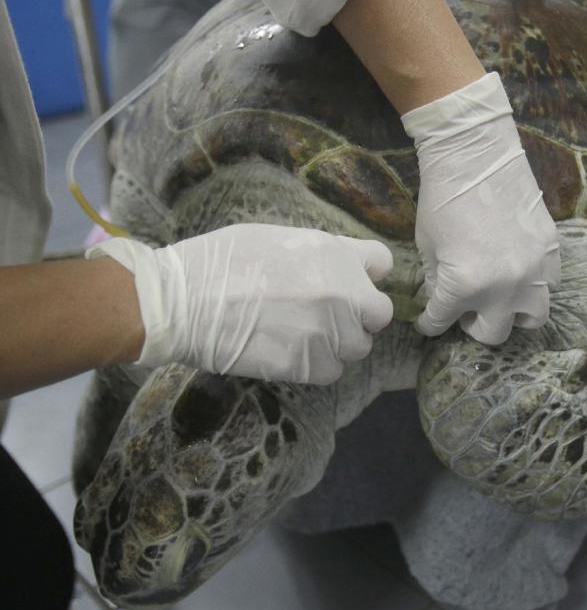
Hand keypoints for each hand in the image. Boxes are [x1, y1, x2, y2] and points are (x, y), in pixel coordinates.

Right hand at [88, 225, 393, 383]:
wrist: (183, 299)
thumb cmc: (220, 260)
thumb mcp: (278, 238)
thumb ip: (318, 254)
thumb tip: (334, 267)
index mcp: (334, 253)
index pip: (382, 262)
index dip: (367, 273)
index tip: (352, 281)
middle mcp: (342, 292)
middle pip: (378, 313)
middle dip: (359, 316)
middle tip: (329, 317)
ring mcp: (328, 330)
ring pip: (357, 347)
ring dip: (338, 345)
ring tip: (302, 337)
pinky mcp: (308, 364)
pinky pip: (332, 371)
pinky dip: (316, 367)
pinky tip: (291, 354)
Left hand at [402, 73, 560, 344]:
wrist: (477, 157)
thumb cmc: (442, 198)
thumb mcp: (427, 245)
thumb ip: (437, 282)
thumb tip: (442, 300)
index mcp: (464, 286)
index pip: (442, 321)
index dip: (431, 323)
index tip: (428, 321)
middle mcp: (503, 288)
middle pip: (492, 334)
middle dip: (473, 325)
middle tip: (466, 309)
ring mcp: (533, 271)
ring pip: (532, 318)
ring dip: (513, 313)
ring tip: (501, 298)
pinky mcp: (551, 252)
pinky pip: (548, 285)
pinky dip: (532, 285)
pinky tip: (518, 270)